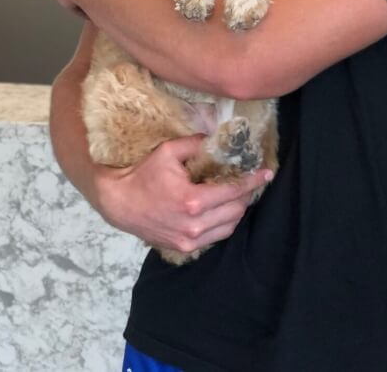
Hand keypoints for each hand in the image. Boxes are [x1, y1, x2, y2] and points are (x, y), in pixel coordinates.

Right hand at [93, 134, 273, 255]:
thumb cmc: (144, 175)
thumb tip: (217, 138)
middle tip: (247, 181)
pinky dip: (223, 223)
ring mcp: (190, 239)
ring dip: (236, 210)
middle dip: (245, 195)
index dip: (252, 181)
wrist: (120, 204)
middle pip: (236, 211)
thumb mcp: (168, 152)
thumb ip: (196, 144)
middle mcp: (195, 225)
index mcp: (193, 201)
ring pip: (229, 227)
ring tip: (236, 195)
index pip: (234, 192)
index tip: (266, 173)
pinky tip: (220, 210)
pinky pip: (215, 237)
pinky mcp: (185, 247)